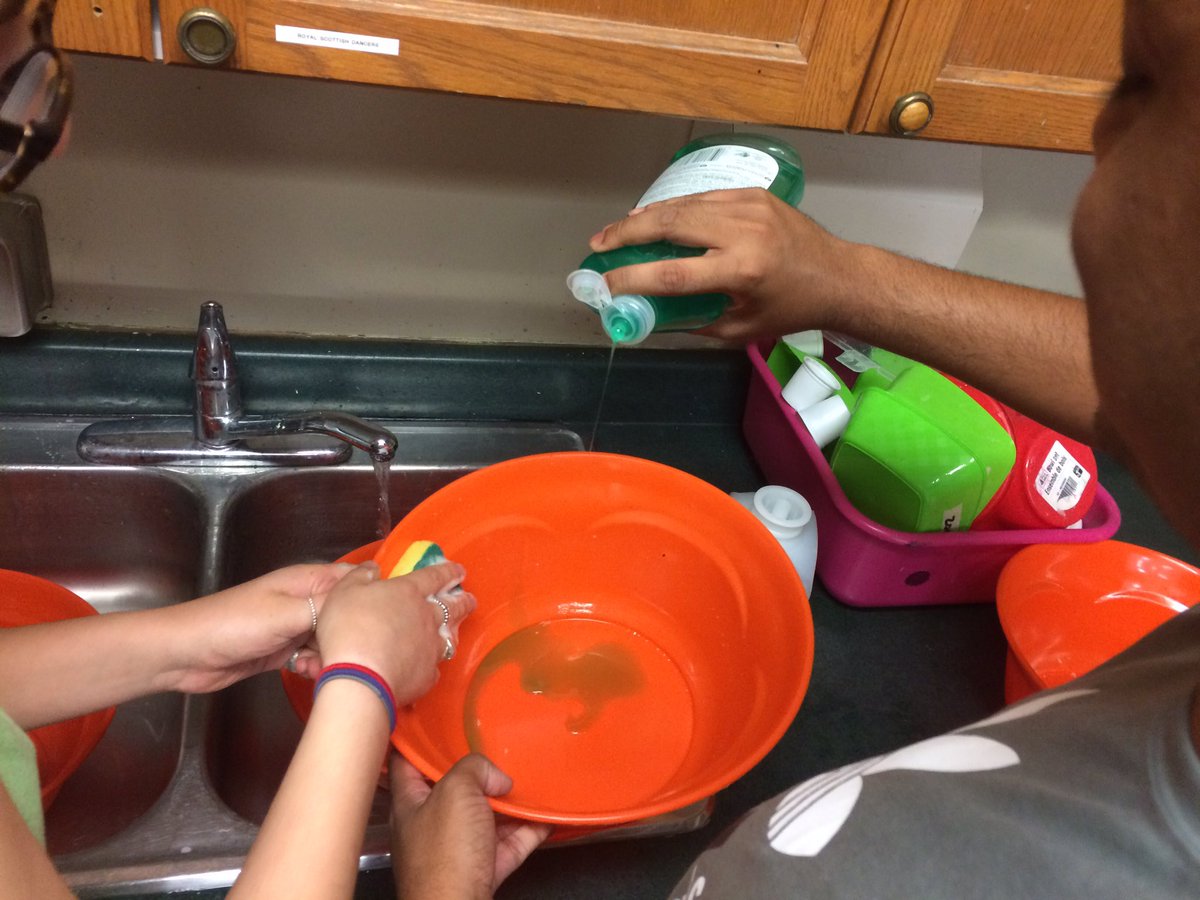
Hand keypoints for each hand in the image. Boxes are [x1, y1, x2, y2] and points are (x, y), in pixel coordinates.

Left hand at [164, 562, 356, 693]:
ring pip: (331, 637)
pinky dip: (315, 665)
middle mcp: (304, 600)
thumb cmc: (233, 625)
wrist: (186, 656)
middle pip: (345, 613)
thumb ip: (329, 603)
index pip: (354, 579)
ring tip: (326, 666)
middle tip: (353, 651)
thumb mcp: (286, 613)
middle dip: (352, 632)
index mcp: (306, 580)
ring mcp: (293, 625)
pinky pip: (313, 655)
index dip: (373, 594)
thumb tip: (373, 581)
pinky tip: (309, 674)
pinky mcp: (283, 650)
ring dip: (333, 653)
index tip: (390, 618)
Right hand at [315, 561, 475, 704]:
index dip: (448, 571)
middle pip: (452, 606)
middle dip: (463, 601)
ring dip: (454, 631)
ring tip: (455, 630)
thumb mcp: (345, 591)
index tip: (460, 570)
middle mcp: (426, 618)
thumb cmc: (349, 629)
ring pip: (449, 637)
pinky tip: (429, 667)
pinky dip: (432, 666)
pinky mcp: (427, 675)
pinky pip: (434, 668)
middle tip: (470, 599)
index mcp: (408, 592)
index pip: (434, 576)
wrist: (360, 678)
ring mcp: (430, 648)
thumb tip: (373, 567)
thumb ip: (360, 576)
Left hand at [390, 753, 550, 898]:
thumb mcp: (455, 792)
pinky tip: (546, 812)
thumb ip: (474, 769)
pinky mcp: (485, 868)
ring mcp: (459, 848)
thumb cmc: (444, 855)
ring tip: (531, 777)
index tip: (435, 719)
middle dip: (479, 770)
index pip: (407, 762)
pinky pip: (511, 842)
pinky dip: (530, 827)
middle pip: (456, 788)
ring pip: (487, 816)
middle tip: (499, 746)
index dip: (420, 739)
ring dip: (510, 800)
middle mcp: (431, 824)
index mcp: (410, 802)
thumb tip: (496, 778)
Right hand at [589, 188, 859, 342]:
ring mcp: (748, 206)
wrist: (838, 275)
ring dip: (644, 217)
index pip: (673, 273)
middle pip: (669, 224)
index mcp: (741, 271)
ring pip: (682, 205)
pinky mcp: (753, 194)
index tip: (604, 284)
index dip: (631, 277)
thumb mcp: (741, 328)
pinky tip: (652, 216)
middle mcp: (743, 232)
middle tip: (597, 245)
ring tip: (615, 231)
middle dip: (626, 233)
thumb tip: (652, 313)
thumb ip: (695, 320)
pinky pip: (702, 199)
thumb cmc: (791, 309)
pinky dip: (673, 208)